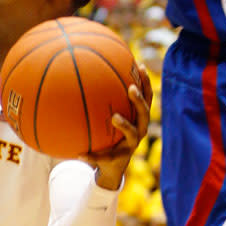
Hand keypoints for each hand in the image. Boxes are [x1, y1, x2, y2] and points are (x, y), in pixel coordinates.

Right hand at [79, 64, 152, 189]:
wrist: (120, 159)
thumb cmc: (107, 159)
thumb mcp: (99, 160)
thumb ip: (91, 158)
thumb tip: (77, 155)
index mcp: (131, 141)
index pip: (131, 133)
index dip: (125, 125)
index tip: (114, 117)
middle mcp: (141, 130)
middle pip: (144, 114)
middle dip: (138, 102)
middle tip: (130, 89)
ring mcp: (142, 119)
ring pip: (148, 101)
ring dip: (145, 85)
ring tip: (140, 68)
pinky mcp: (141, 112)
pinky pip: (145, 94)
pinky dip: (141, 80)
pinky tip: (136, 64)